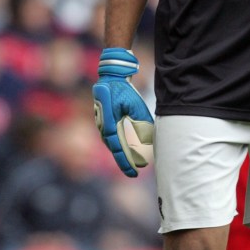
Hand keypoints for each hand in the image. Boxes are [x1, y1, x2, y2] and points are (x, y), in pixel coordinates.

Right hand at [93, 47, 153, 176]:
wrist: (111, 77)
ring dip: (123, 154)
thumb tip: (147, 141)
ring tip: (137, 163)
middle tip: (136, 172)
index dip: (125, 161)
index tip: (134, 172)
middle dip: (125, 161)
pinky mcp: (104, 121)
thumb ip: (141, 122)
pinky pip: (112, 138)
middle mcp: (103, 125)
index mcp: (109, 122)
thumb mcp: (135, 105)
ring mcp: (102, 123)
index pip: (118, 147)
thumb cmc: (124, 89)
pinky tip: (128, 151)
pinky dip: (120, 146)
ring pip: (113, 144)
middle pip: (114, 148)